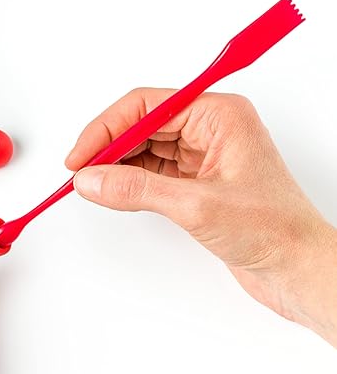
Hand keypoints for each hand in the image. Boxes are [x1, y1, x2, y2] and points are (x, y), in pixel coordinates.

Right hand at [67, 88, 336, 344]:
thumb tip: (91, 181)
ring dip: (116, 166)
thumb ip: (137, 190)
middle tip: (80, 173)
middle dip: (108, 148)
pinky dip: (130, 182)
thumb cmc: (272, 230)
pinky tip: (114, 192)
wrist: (294, 267)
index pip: (146, 106)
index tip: (80, 156)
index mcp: (219, 115)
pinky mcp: (196, 182)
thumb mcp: (196, 205)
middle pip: (142, 126)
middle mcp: (210, 129)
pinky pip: (153, 172)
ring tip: (91, 184)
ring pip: (145, 150)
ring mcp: (202, 156)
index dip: (107, 129)